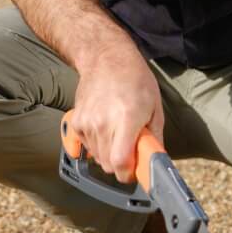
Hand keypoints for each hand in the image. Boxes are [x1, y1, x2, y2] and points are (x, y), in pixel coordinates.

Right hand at [69, 48, 163, 182]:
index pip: (120, 162)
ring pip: (97, 158)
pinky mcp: (77, 122)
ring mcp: (87, 123)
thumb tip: (155, 161)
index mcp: (127, 119)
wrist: (106, 59)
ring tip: (118, 133)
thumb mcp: (155, 107)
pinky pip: (86, 147)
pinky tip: (105, 129)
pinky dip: (96, 145)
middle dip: (121, 163)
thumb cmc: (135, 80)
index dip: (128, 173)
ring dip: (109, 153)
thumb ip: (154, 138)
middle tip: (130, 148)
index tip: (134, 171)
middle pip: (108, 164)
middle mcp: (103, 123)